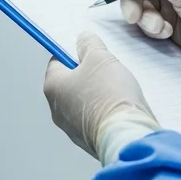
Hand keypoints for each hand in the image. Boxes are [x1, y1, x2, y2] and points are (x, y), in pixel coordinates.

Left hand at [44, 32, 159, 162]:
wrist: (127, 135)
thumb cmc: (109, 95)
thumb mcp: (100, 57)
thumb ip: (89, 44)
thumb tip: (83, 39)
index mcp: (53, 87)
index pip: (57, 62)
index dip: (73, 52)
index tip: (88, 50)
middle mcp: (57, 110)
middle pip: (71, 82)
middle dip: (89, 73)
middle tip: (106, 68)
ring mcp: (73, 128)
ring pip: (84, 101)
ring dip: (98, 93)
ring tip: (117, 88)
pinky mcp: (89, 140)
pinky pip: (95, 118)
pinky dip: (106, 111)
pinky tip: (120, 106)